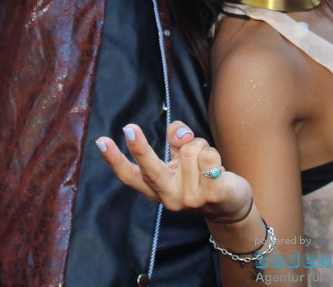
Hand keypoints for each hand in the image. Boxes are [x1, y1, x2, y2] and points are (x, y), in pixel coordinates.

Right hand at [97, 121, 251, 222]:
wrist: (230, 204)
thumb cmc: (201, 174)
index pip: (129, 176)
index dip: (114, 159)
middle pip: (151, 170)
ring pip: (190, 150)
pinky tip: (217, 168)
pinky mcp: (212, 195)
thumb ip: (176, 139)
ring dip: (200, 146)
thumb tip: (181, 135)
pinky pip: (208, 156)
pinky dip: (213, 153)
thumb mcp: (182, 156)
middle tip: (129, 127)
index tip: (101, 141)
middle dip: (140, 148)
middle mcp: (169, 197)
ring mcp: (190, 199)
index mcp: (157, 188)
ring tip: (205, 162)